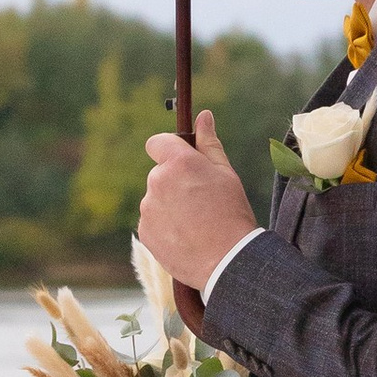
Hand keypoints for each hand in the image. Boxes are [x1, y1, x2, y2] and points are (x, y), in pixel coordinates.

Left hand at [139, 107, 258, 290]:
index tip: (182, 161)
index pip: (157, 143)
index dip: (168, 150)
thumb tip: (203, 116)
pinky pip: (152, 221)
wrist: (227, 260)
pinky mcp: (144, 231)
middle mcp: (157, 182)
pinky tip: (186, 236)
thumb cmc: (231, 213)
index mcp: (178, 162)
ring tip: (195, 222)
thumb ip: (209, 143)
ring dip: (170, 205)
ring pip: (156, 199)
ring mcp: (148, 208)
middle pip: (159, 174)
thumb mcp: (226, 173)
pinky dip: (165, 226)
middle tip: (200, 200)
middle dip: (175, 182)